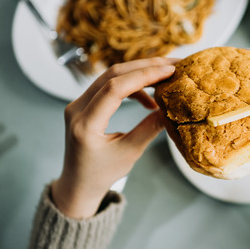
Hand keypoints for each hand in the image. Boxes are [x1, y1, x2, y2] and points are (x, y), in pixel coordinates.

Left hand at [51, 57, 177, 218]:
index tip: (169, 71)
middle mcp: (76, 109)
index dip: (143, 76)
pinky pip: (108, 85)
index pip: (114, 88)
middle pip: (112, 75)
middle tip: (173, 65)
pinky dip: (130, 85)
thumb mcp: (130, 153)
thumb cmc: (102, 173)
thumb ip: (150, 128)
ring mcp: (77, 104)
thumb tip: (172, 107)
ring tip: (165, 78)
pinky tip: (148, 98)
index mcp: (85, 125)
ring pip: (110, 76)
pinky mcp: (83, 103)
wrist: (78, 183)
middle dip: (144, 67)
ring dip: (139, 73)